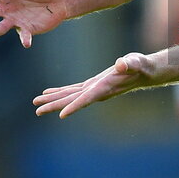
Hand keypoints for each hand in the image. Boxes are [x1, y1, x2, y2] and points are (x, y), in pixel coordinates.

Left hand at [33, 52, 156, 117]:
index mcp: (104, 88)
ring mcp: (92, 90)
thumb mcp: (134, 62)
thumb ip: (128, 64)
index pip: (87, 99)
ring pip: (69, 96)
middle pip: (72, 101)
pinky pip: (72, 90)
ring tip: (36, 104)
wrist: (142, 72)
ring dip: (53, 100)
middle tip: (37, 110)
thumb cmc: (139, 66)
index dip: (75, 106)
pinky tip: (48, 93)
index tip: (62, 115)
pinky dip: (60, 91)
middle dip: (55, 106)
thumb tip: (122, 64)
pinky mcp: (91, 85)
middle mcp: (96, 92)